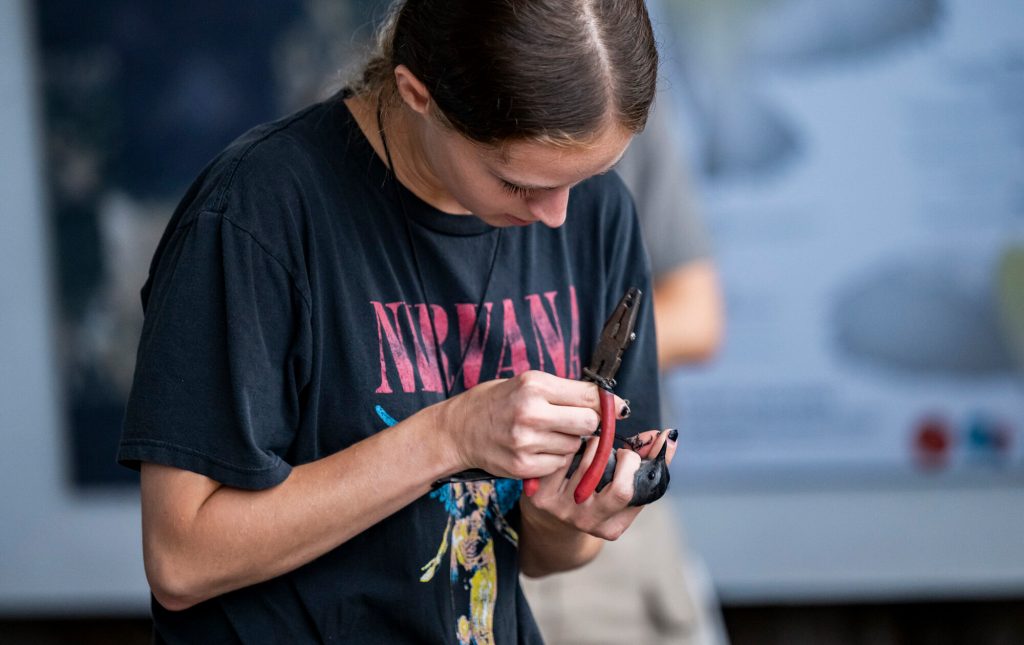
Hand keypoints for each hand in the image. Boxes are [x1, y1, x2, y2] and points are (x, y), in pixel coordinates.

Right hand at [436, 370, 628, 480]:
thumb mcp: (529, 383)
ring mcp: (526, 441)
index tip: (613, 408)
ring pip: (575, 446)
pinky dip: (555, 459)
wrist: (460, 429)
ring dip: (569, 442)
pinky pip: (559, 464)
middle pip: (589, 423)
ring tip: (547, 434)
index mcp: (535, 385)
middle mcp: (531, 412)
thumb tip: (612, 403)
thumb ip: (568, 391)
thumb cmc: (498, 402)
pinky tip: (537, 449)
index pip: (589, 396)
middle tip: (574, 422)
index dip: (606, 404)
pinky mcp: (523, 466)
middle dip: (588, 424)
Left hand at [520, 428, 677, 539]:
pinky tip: (573, 447)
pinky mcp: (542, 497)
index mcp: (612, 527)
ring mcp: (563, 511)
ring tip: (594, 445)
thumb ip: (649, 461)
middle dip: (622, 455)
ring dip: (596, 445)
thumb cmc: (597, 492)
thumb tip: (670, 435)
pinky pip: (564, 459)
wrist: (551, 513)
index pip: (630, 490)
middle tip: (616, 446)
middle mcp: (587, 523)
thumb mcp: (624, 484)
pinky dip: (573, 446)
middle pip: (615, 485)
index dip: (634, 462)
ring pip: (588, 464)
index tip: (632, 451)